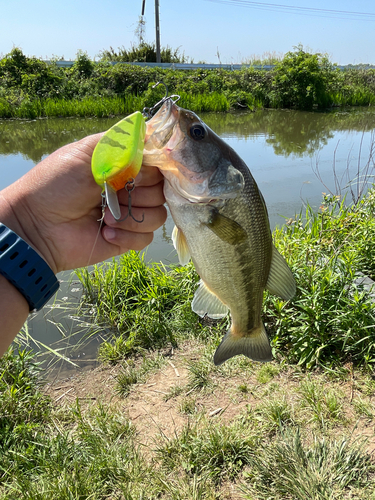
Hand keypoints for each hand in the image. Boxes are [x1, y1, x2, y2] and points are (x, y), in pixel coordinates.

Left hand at [0, 133, 166, 273]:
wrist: (37, 226)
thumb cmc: (55, 185)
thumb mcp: (84, 153)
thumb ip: (120, 144)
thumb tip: (151, 140)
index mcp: (122, 165)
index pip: (157, 163)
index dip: (156, 167)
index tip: (141, 172)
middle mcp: (130, 188)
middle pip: (162, 189)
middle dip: (140, 192)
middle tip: (114, 193)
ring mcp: (130, 214)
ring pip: (159, 214)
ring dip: (132, 216)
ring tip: (105, 217)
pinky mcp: (128, 238)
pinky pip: (147, 237)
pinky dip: (128, 235)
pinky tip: (106, 233)